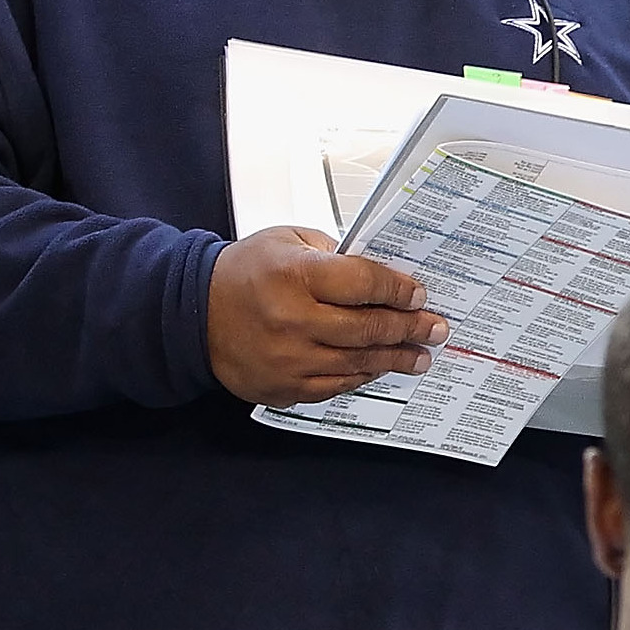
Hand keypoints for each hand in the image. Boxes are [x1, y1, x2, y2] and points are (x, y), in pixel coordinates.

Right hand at [207, 227, 451, 406]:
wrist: (194, 314)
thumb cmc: (244, 272)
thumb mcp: (288, 241)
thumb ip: (334, 254)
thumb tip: (381, 274)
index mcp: (296, 275)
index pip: (364, 282)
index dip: (399, 289)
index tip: (420, 294)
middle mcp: (294, 320)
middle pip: (368, 327)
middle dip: (410, 328)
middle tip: (436, 328)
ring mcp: (289, 359)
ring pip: (358, 361)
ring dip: (396, 358)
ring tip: (421, 356)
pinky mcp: (284, 387)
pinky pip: (336, 385)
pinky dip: (362, 375)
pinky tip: (380, 368)